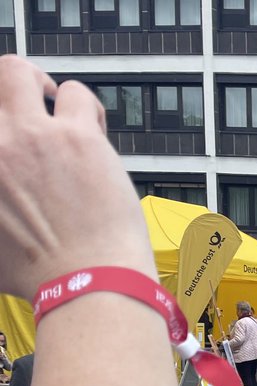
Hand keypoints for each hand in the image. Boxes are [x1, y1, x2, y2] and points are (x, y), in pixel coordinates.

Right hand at [0, 57, 154, 299]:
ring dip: (36, 84)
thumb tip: (1, 200)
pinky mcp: (77, 138)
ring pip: (17, 71)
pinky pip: (76, 94)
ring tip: (54, 106)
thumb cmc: (37, 276)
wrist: (84, 283)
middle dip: (1, 88)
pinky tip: (90, 128)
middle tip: (22, 107)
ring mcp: (30, 136)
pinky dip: (82, 105)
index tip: (7, 132)